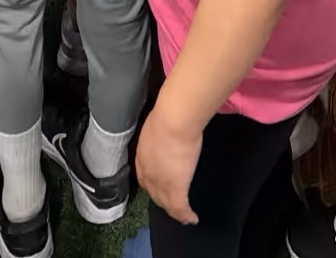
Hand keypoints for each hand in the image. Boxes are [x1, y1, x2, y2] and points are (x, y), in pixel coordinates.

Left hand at [135, 105, 200, 224]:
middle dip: (161, 199)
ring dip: (174, 210)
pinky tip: (192, 219)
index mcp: (142, 156)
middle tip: (171, 203)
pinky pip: (180, 208)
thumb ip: (159, 135)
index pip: (145, 177)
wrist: (173, 122)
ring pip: (166, 203)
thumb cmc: (167, 116)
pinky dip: (186, 215)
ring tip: (182, 215)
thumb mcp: (157, 126)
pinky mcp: (176, 189)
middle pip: (154, 193)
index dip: (152, 184)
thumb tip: (168, 132)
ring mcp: (160, 183)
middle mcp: (148, 174)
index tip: (158, 185)